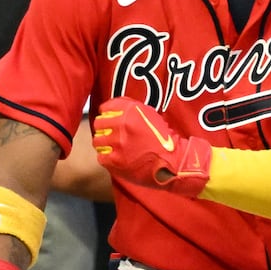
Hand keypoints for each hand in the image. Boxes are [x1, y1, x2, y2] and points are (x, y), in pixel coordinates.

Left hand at [92, 98, 211, 196]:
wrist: (173, 162)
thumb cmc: (163, 139)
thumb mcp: (150, 115)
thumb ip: (131, 109)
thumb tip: (114, 108)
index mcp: (131, 111)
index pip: (106, 107)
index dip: (107, 113)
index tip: (109, 117)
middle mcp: (122, 125)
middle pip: (99, 123)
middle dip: (104, 127)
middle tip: (110, 133)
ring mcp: (117, 144)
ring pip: (97, 140)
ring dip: (104, 143)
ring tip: (113, 146)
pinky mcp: (115, 161)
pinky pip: (101, 157)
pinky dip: (107, 157)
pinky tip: (116, 157)